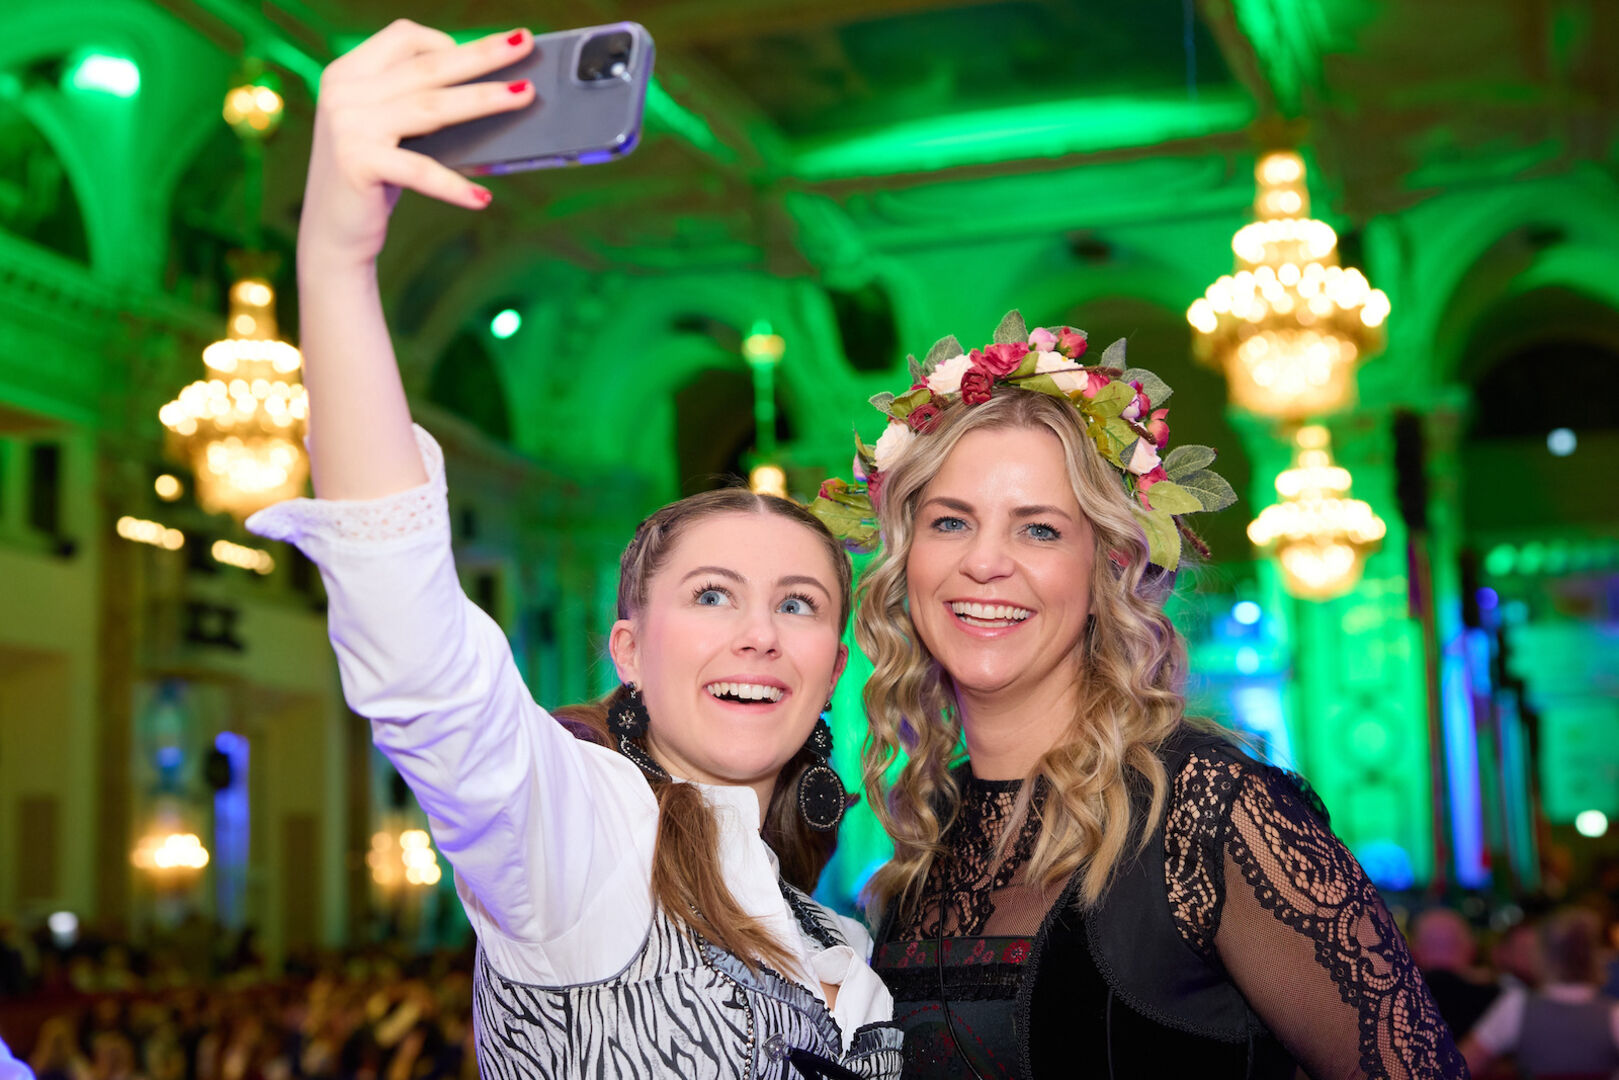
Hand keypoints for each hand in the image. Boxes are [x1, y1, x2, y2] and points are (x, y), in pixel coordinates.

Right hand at [299, 20, 536, 269]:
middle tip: (524, 43)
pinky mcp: (357, 164)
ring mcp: (348, 127)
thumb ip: (415, 102)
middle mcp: (344, 93)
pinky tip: (483, 198)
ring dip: (484, 99)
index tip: (489, 46)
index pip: (403, 39)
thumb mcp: (387, 131)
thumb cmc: (373, 180)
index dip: (446, 40)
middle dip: (482, 54)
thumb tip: (488, 89)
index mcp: (347, 74)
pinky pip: (420, 171)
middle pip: (428, 67)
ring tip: (524, 94)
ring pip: (432, 107)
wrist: (331, 234)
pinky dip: (454, 186)